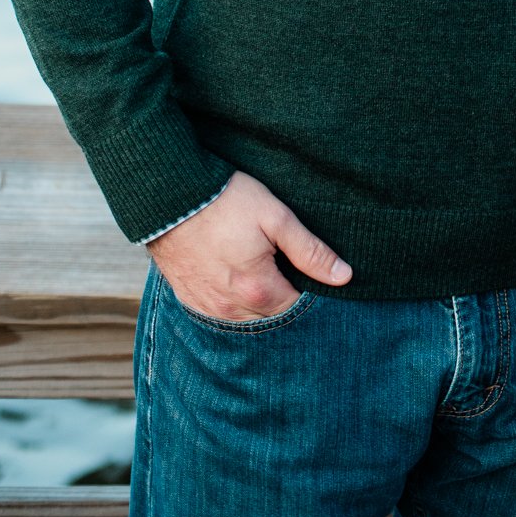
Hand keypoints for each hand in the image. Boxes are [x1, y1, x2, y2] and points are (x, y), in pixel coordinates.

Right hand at [147, 170, 352, 319]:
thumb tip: (344, 277)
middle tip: (289, 268)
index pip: (297, 309)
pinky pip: (221, 314)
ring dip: (259, 303)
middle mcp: (232, 310)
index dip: (310, 292)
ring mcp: (208, 308)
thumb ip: (310, 251)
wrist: (171, 197)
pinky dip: (234, 302)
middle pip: (272, 317)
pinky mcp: (191, 300)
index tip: (314, 273)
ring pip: (246, 319)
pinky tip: (238, 277)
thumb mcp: (276, 217)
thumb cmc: (227, 202)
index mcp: (258, 290)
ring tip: (264, 270)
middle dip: (285, 299)